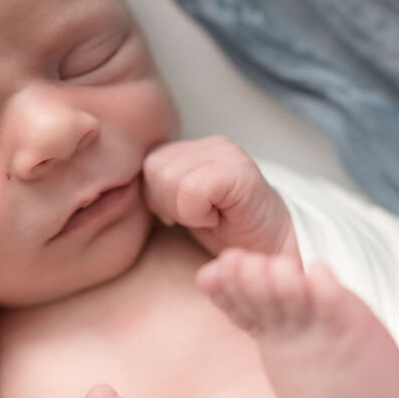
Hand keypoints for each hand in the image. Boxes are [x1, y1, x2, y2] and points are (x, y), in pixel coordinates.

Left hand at [142, 136, 296, 256]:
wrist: (271, 253)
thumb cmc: (228, 234)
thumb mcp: (182, 209)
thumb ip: (159, 189)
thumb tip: (127, 187)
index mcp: (193, 150)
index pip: (147, 163)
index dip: (156, 197)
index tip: (183, 216)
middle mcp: (210, 144)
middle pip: (153, 168)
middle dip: (167, 203)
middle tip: (198, 217)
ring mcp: (226, 153)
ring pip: (168, 178)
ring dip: (184, 210)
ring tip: (210, 216)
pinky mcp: (239, 170)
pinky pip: (191, 190)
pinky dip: (197, 213)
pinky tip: (218, 218)